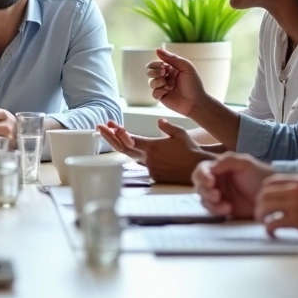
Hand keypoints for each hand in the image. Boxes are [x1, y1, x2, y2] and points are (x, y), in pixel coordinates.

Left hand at [97, 119, 213, 183]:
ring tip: (117, 137)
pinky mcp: (154, 176)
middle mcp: (148, 158)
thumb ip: (167, 127)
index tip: (108, 124)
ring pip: (134, 157)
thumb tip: (159, 121)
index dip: (117, 131)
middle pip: (123, 148)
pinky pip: (144, 165)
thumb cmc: (190, 150)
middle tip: (99, 127)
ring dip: (124, 147)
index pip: (129, 138)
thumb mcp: (180, 134)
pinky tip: (141, 152)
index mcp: (152, 146)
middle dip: (110, 137)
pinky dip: (140, 157)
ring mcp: (150, 168)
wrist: (198, 169)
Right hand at [148, 48, 208, 115]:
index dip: (156, 65)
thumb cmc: (194, 84)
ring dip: (158, 82)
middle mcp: (165, 77)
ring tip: (168, 85)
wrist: (196, 102)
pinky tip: (167, 92)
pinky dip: (159, 91)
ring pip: (151, 82)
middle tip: (164, 74)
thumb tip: (157, 50)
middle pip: (149, 71)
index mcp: (170, 69)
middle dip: (154, 72)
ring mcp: (163, 87)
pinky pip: (154, 93)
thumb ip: (172, 58)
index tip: (165, 67)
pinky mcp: (162, 97)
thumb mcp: (185, 67)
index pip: (155, 63)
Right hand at [191, 153, 272, 218]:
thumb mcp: (245, 163)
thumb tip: (210, 167)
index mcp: (218, 168)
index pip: (202, 170)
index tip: (210, 181)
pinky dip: (217, 210)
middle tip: (216, 195)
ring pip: (203, 199)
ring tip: (225, 205)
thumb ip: (227, 161)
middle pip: (199, 185)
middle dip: (205, 191)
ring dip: (211, 203)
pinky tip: (228, 209)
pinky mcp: (222, 208)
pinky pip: (212, 211)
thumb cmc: (259, 175)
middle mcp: (215, 181)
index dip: (202, 175)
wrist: (272, 195)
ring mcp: (218, 196)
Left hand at [255, 175, 297, 246]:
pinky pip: (272, 223)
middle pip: (264, 194)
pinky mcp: (297, 220)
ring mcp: (296, 204)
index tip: (262, 201)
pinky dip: (268, 229)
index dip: (262, 192)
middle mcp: (296, 189)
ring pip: (264, 207)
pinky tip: (271, 233)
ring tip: (264, 223)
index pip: (270, 181)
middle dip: (258, 205)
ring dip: (260, 217)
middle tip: (260, 215)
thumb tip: (281, 194)